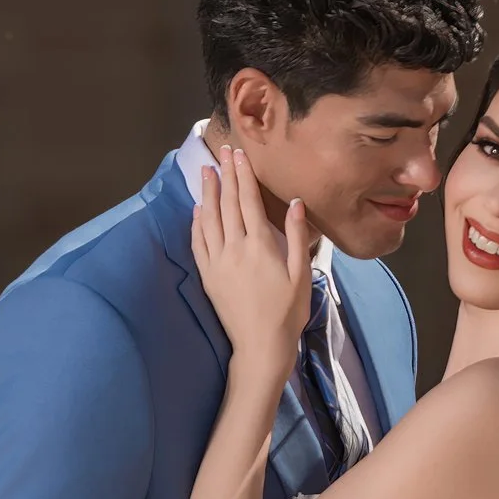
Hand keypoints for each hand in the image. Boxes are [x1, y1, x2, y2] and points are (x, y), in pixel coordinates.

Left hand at [190, 145, 309, 372]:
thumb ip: (297, 236)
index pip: (249, 201)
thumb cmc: (286, 312)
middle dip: (226, 174)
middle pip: (228, 204)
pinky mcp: (208, 276)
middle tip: (222, 151)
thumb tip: (296, 203)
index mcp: (260, 245)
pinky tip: (198, 210)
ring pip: (209, 219)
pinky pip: (198, 243)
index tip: (240, 154)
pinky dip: (197, 223)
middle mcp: (235, 249)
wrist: (259, 346)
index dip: (244, 175)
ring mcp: (218, 262)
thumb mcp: (300, 273)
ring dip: (208, 193)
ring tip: (207, 171)